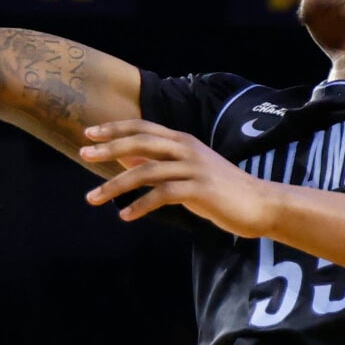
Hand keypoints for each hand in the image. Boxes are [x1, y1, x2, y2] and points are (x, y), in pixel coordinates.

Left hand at [80, 121, 282, 234]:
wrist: (260, 203)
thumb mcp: (189, 171)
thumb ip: (160, 164)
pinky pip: (162, 195)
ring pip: (146, 171)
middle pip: (140, 143)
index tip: (88, 133)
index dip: (114, 129)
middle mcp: (186, 149)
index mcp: (183, 141)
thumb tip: (125, 161)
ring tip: (93, 198)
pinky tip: (125, 215)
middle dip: (108, 148)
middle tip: (83, 154)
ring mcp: (193, 168)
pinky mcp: (199, 190)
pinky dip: (140, 205)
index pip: (142, 128)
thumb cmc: (222, 190)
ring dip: (115, 185)